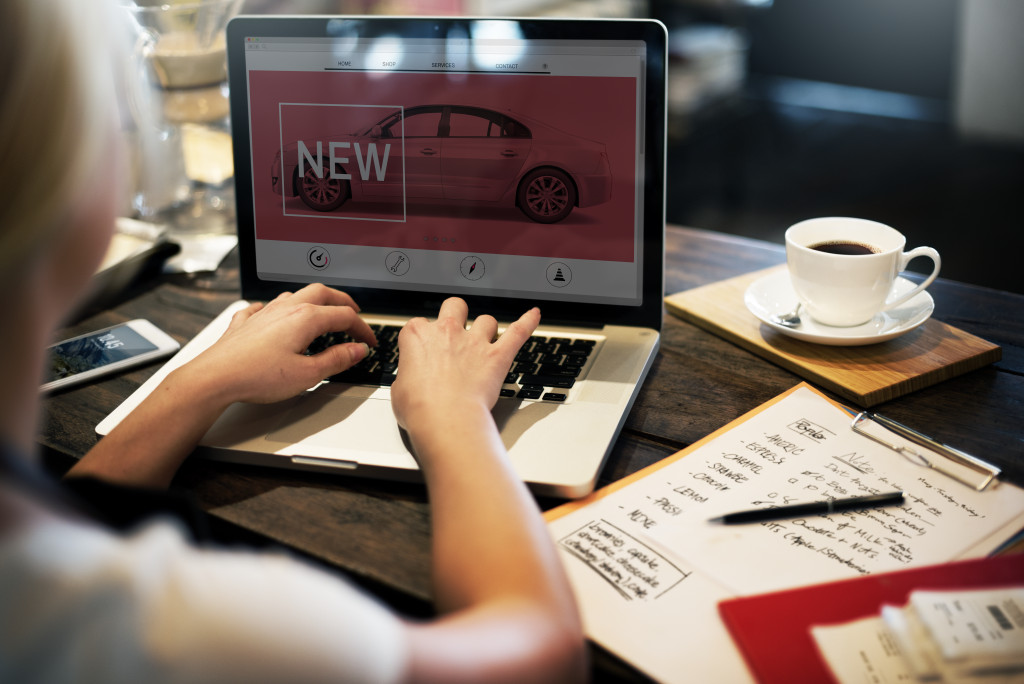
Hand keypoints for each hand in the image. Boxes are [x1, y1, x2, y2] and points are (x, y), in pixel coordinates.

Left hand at [183, 283, 376, 404]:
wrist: (215, 377)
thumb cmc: (257, 376)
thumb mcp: (307, 374)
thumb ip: (336, 360)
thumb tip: (356, 350)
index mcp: (305, 318)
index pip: (345, 317)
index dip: (362, 328)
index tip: (369, 342)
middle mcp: (286, 309)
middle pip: (322, 293)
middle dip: (342, 302)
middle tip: (354, 314)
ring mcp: (264, 313)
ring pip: (294, 295)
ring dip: (313, 300)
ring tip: (321, 312)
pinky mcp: (245, 322)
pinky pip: (263, 307)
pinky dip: (276, 309)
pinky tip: (273, 315)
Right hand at [391, 297, 539, 433]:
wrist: (445, 419)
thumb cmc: (420, 408)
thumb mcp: (398, 390)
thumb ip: (407, 377)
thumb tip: (410, 382)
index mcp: (418, 336)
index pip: (419, 324)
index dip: (423, 337)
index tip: (424, 350)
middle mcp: (447, 332)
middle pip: (454, 306)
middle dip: (457, 314)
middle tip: (456, 328)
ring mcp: (474, 342)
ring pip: (486, 320)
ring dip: (486, 328)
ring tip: (485, 339)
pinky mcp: (497, 356)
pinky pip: (518, 332)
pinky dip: (528, 322)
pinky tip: (534, 315)